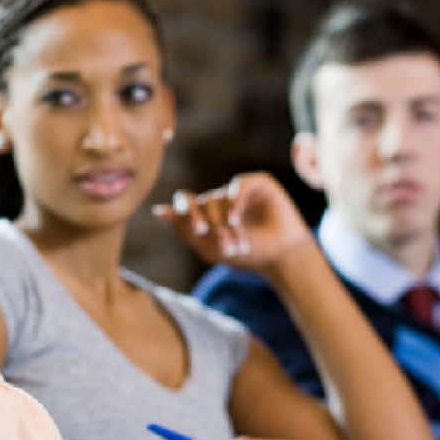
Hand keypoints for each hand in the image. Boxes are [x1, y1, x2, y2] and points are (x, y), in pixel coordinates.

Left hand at [153, 172, 311, 278]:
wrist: (281, 257)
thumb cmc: (247, 255)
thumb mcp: (211, 249)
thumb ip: (185, 230)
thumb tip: (158, 211)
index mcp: (205, 212)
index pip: (185, 203)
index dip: (184, 213)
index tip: (197, 230)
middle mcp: (219, 198)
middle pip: (199, 202)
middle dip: (205, 224)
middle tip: (215, 241)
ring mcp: (237, 190)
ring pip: (217, 197)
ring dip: (224, 224)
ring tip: (237, 245)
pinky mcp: (258, 183)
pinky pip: (237, 185)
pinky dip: (234, 203)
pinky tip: (236, 221)